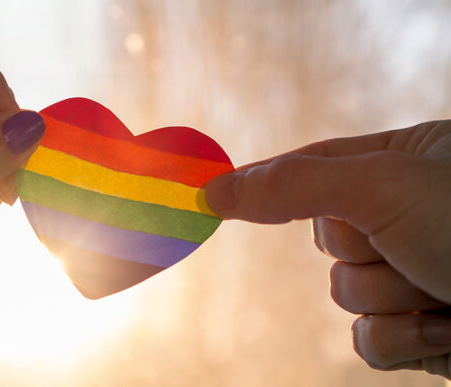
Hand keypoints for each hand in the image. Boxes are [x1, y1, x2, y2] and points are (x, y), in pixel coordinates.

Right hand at [205, 121, 450, 377]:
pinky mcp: (421, 330)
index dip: (265, 182)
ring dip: (390, 297)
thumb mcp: (380, 187)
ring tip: (445, 288)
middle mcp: (406, 217)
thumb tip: (213, 190)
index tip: (211, 194)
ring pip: (346, 295)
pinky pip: (368, 341)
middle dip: (362, 251)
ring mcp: (413, 274)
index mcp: (403, 164)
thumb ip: (291, 187)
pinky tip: (447, 328)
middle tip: (409, 242)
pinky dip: (402, 339)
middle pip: (326, 238)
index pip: (312, 167)